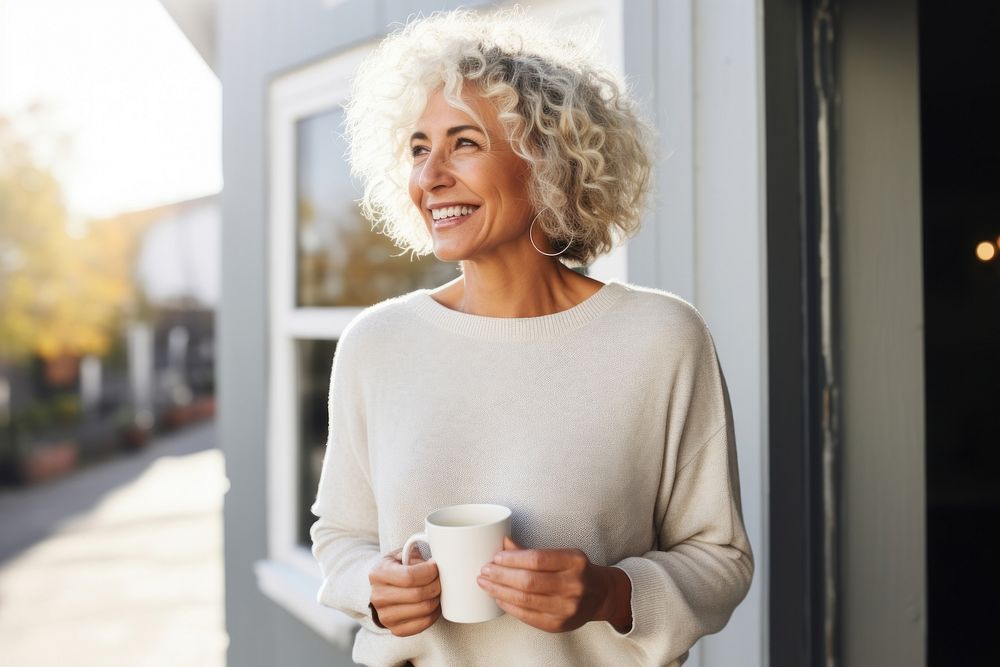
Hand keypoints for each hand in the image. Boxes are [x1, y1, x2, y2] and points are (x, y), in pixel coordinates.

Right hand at [368, 546, 441, 636]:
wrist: (382, 589)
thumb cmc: (396, 568)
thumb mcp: (401, 554)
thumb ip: (415, 552)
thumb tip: (439, 555)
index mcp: (378, 574)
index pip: (409, 576)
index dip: (429, 572)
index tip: (436, 566)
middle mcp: (378, 597)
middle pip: (418, 594)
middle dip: (436, 585)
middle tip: (440, 579)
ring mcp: (385, 616)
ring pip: (423, 610)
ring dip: (437, 599)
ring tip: (437, 590)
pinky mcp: (396, 630)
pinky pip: (423, 624)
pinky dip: (434, 613)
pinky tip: (433, 603)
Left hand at [477, 537, 632, 632]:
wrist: (601, 595)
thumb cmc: (576, 571)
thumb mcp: (562, 555)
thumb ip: (534, 551)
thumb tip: (504, 541)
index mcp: (575, 562)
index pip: (537, 559)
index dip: (512, 558)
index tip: (496, 557)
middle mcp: (574, 585)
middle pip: (529, 581)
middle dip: (501, 576)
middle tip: (484, 571)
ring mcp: (567, 608)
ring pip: (525, 600)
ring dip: (500, 591)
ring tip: (486, 584)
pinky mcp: (559, 625)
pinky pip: (528, 616)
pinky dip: (510, 607)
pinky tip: (500, 598)